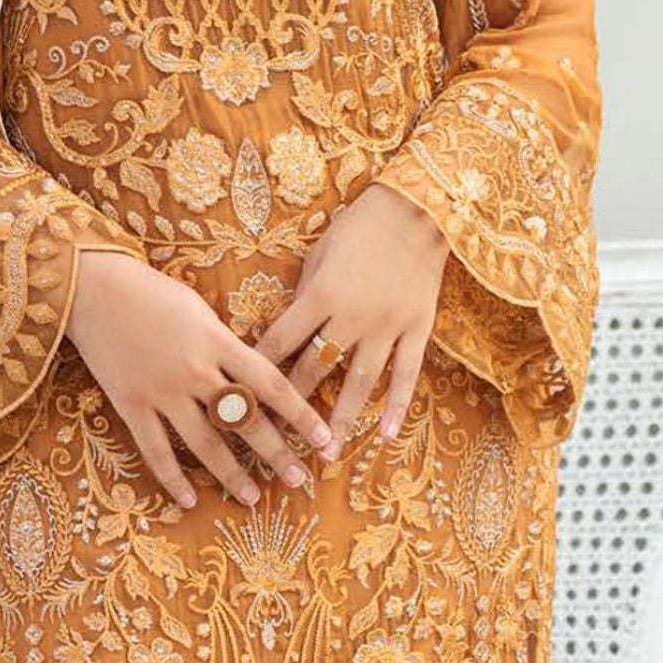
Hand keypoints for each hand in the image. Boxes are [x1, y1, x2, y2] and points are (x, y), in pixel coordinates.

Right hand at [65, 249, 334, 508]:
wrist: (94, 288)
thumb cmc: (152, 290)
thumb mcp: (199, 309)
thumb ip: (224, 345)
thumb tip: (249, 379)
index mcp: (217, 339)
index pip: (270, 382)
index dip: (300, 412)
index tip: (324, 435)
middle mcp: (194, 370)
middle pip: (243, 419)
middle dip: (275, 451)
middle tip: (300, 478)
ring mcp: (161, 391)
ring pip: (204, 443)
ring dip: (231, 473)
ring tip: (253, 497)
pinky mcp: (131, 404)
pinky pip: (155, 450)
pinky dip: (172, 478)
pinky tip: (189, 499)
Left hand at [250, 182, 450, 460]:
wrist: (414, 209)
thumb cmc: (358, 226)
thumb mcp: (319, 254)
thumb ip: (306, 294)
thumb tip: (291, 329)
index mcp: (320, 296)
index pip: (280, 342)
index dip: (259, 369)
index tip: (245, 394)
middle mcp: (352, 317)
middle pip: (316, 370)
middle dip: (294, 405)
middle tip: (278, 440)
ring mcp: (387, 326)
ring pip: (360, 382)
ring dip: (342, 419)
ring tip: (328, 453)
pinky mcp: (418, 328)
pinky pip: (406, 374)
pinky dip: (397, 406)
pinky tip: (387, 435)